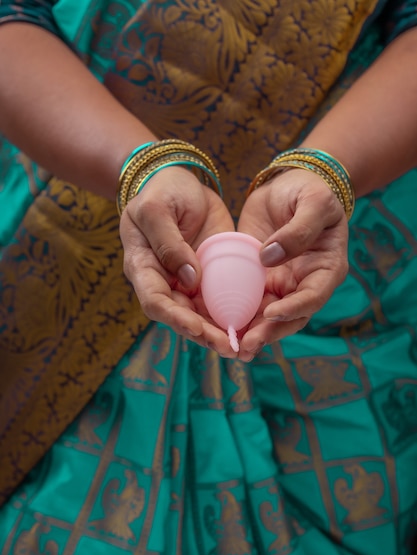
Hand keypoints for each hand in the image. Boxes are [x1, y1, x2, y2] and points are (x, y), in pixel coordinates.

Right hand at [119, 165, 236, 355]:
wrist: (180, 182)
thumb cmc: (161, 191)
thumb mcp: (157, 209)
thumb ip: (169, 242)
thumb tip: (190, 278)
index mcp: (143, 268)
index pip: (155, 301)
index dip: (175, 318)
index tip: (197, 328)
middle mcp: (165, 282)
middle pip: (181, 317)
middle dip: (204, 335)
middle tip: (229, 347)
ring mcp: (187, 283)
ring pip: (202, 316)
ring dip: (220, 333)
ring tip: (244, 347)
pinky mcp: (209, 278)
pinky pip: (220, 301)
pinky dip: (233, 315)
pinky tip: (252, 327)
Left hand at [237, 168, 348, 359]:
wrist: (288, 185)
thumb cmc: (309, 191)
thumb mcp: (314, 202)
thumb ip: (298, 230)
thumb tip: (269, 257)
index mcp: (326, 269)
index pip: (313, 297)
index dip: (294, 309)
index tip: (271, 313)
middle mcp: (304, 284)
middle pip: (289, 318)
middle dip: (268, 332)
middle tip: (245, 345)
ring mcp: (281, 285)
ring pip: (267, 318)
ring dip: (250, 333)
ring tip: (230, 347)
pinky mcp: (258, 281)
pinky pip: (247, 303)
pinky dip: (235, 316)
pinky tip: (216, 327)